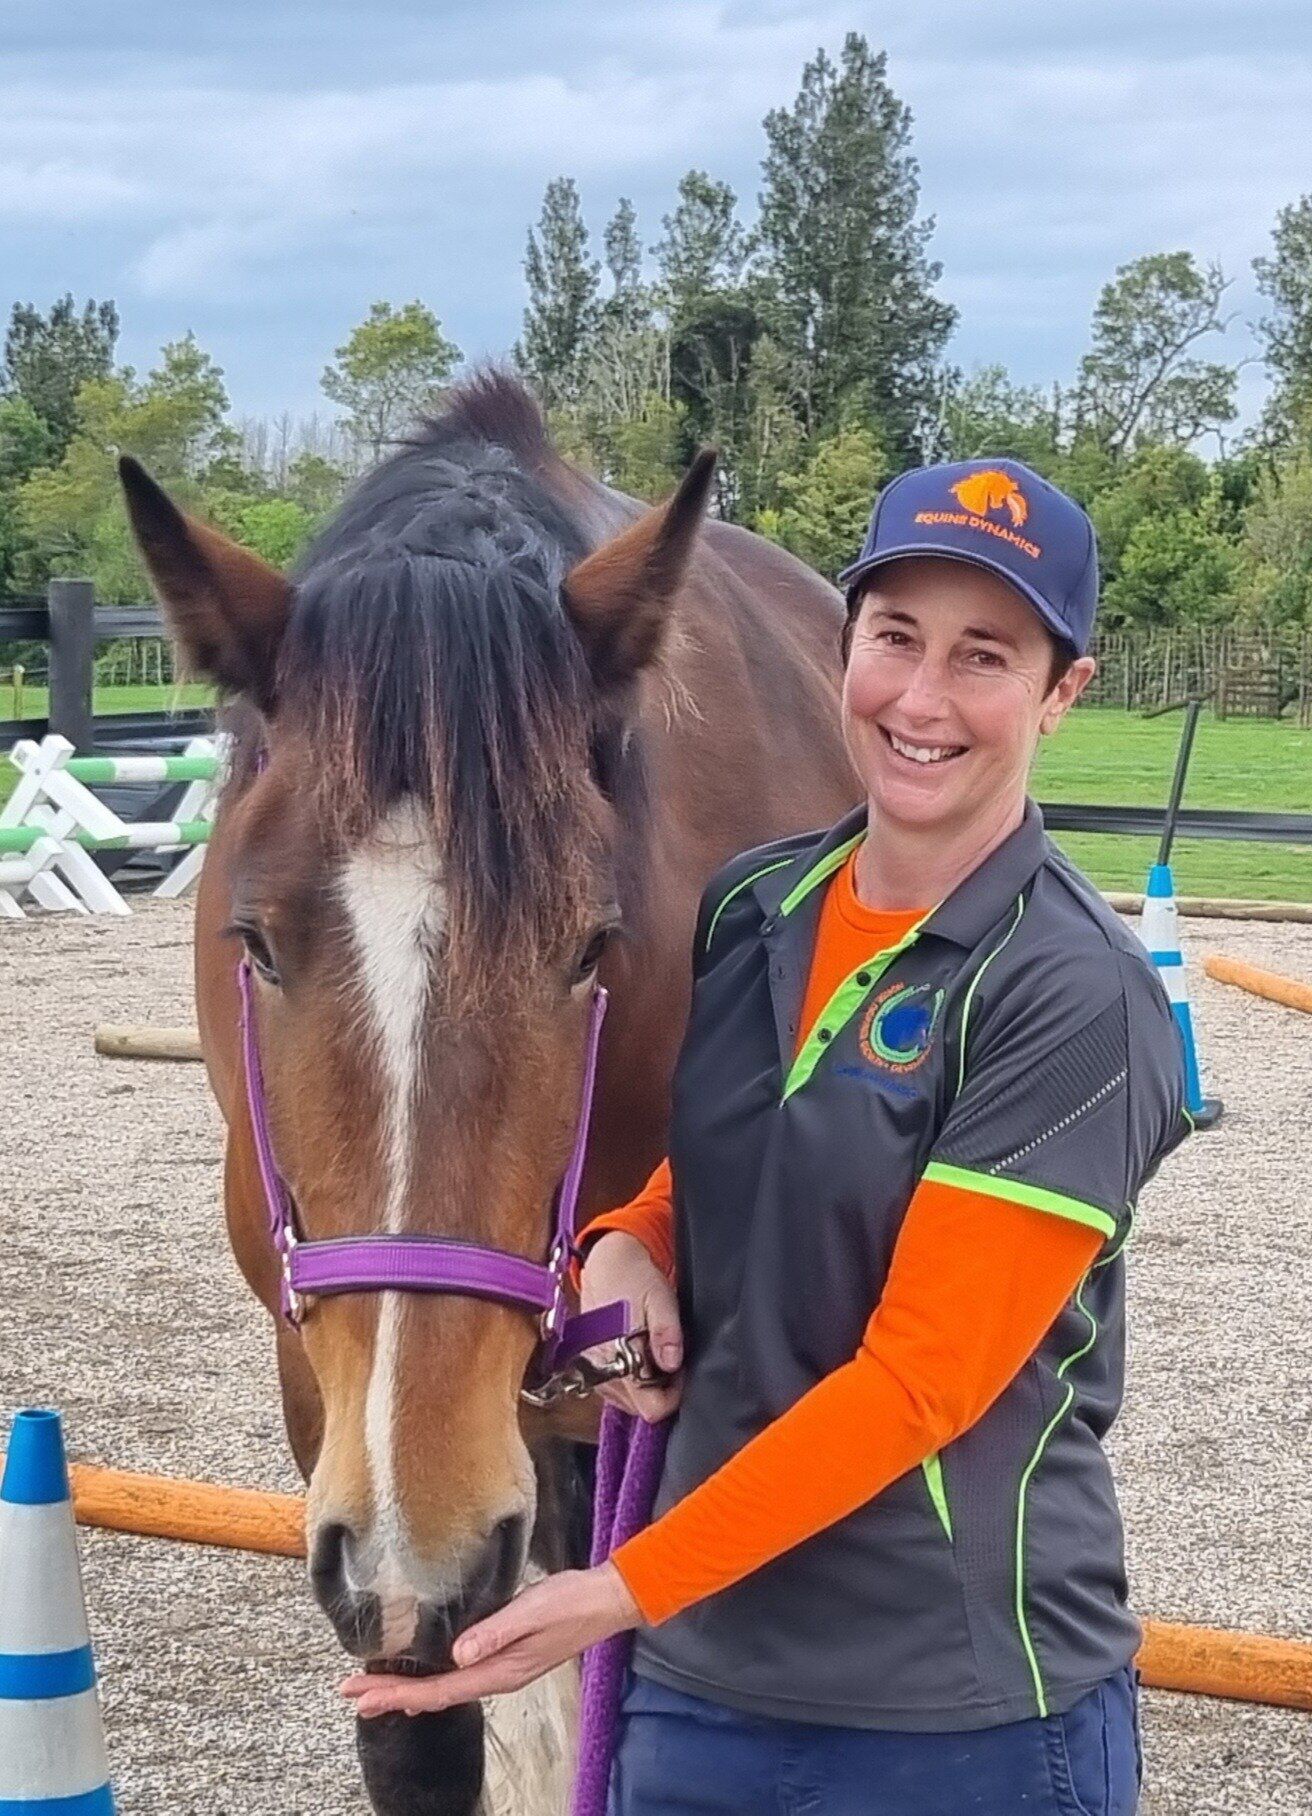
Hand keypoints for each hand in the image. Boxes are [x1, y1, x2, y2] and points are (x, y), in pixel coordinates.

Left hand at [340, 1563, 639, 1717]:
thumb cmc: (570, 1604)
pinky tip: (422, 1681)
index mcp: (499, 1671)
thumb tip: (457, 1656)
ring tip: (373, 1691)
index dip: (397, 1694)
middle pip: (435, 1695)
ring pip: (445, 1687)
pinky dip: (432, 1681)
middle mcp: (496, 1677)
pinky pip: (458, 1677)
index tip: (361, 1695)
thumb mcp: (532, 1612)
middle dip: (391, 1695)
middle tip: (350, 1694)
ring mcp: (501, 1669)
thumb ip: (495, 1632)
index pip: (439, 1690)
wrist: (605, 1602)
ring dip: (407, 1690)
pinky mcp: (505, 1655)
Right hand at [580, 1231, 682, 1420]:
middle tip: (671, 1357)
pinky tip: (642, 1356)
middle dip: (662, 1390)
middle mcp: (600, 1370)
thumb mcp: (660, 1298)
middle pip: (640, 1408)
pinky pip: (617, 1390)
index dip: (673, 1396)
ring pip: (629, 1401)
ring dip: (647, 1386)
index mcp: (617, 1355)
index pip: (650, 1407)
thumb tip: (672, 1363)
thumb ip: (666, 1331)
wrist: (606, 1264)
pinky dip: (633, 1381)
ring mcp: (593, 1371)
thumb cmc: (634, 1279)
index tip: (682, 1372)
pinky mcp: (591, 1367)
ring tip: (656, 1353)